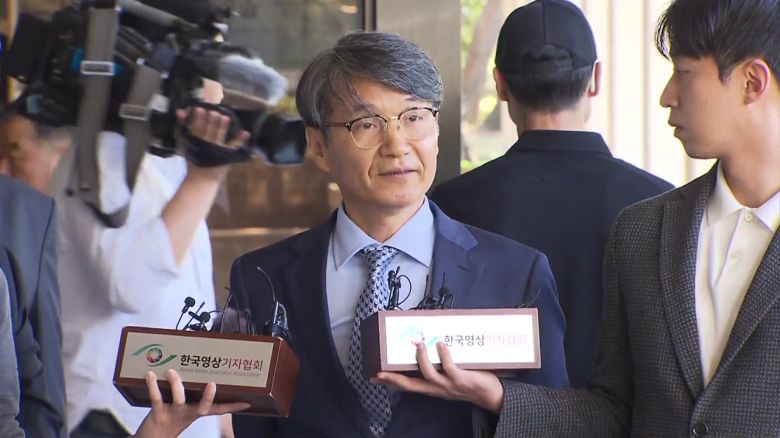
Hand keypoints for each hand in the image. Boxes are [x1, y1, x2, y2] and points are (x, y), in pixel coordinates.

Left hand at [133, 369, 249, 437]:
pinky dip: (153, 386)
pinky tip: (151, 375)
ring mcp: (174, 413)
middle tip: (212, 384)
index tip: (247, 402)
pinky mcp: (158, 413)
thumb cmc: (170, 419)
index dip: (233, 406)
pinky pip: (156, 398)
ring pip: (178, 399)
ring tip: (172, 372)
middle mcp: (188, 412)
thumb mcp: (185, 408)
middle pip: (202, 407)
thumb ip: (192, 392)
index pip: (219, 409)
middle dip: (208, 397)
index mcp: (197, 411)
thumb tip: (196, 369)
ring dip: (176, 384)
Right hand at [175, 107, 249, 180]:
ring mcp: (218, 150)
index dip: (198, 118)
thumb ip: (182, 126)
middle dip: (211, 121)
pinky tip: (246, 132)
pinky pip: (234, 147)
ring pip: (219, 137)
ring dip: (222, 127)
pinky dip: (240, 140)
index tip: (200, 109)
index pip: (196, 128)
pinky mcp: (227, 156)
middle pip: (208, 131)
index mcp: (195, 141)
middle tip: (214, 112)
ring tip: (225, 118)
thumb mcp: (185, 143)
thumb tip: (180, 110)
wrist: (201, 179)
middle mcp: (206, 145)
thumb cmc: (193, 159)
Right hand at [372, 342, 504, 413]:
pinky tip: (441, 344)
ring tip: (419, 344)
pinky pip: (450, 367)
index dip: (390, 382)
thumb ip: (438, 364)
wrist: (491, 395)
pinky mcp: (461, 379)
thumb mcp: (449, 376)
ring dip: (422, 359)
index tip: (374, 376)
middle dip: (394, 378)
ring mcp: (448, 385)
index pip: (406, 385)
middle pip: (410, 385)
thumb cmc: (469, 381)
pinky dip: (444, 355)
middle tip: (380, 370)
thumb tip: (429, 340)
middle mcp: (436, 389)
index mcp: (431, 388)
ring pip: (428, 375)